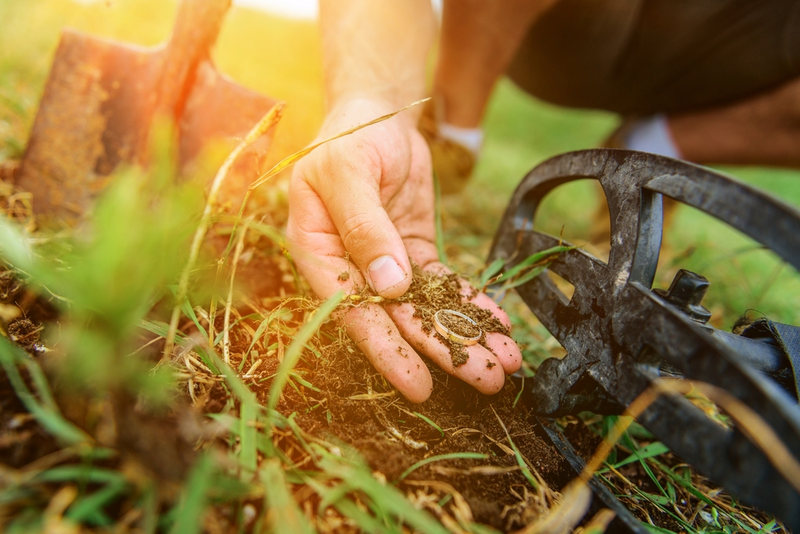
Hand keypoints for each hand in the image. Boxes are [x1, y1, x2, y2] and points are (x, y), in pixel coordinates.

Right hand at [286, 97, 520, 401]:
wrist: (375, 110)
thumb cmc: (349, 137)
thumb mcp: (349, 175)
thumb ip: (365, 228)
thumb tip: (389, 286)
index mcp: (319, 253)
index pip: (353, 312)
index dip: (387, 351)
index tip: (419, 386)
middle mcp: (350, 267)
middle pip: (399, 318)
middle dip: (444, 351)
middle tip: (487, 379)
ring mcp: (384, 262)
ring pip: (425, 306)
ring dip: (464, 333)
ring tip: (505, 361)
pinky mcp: (413, 251)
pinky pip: (443, 283)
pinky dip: (469, 302)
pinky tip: (497, 323)